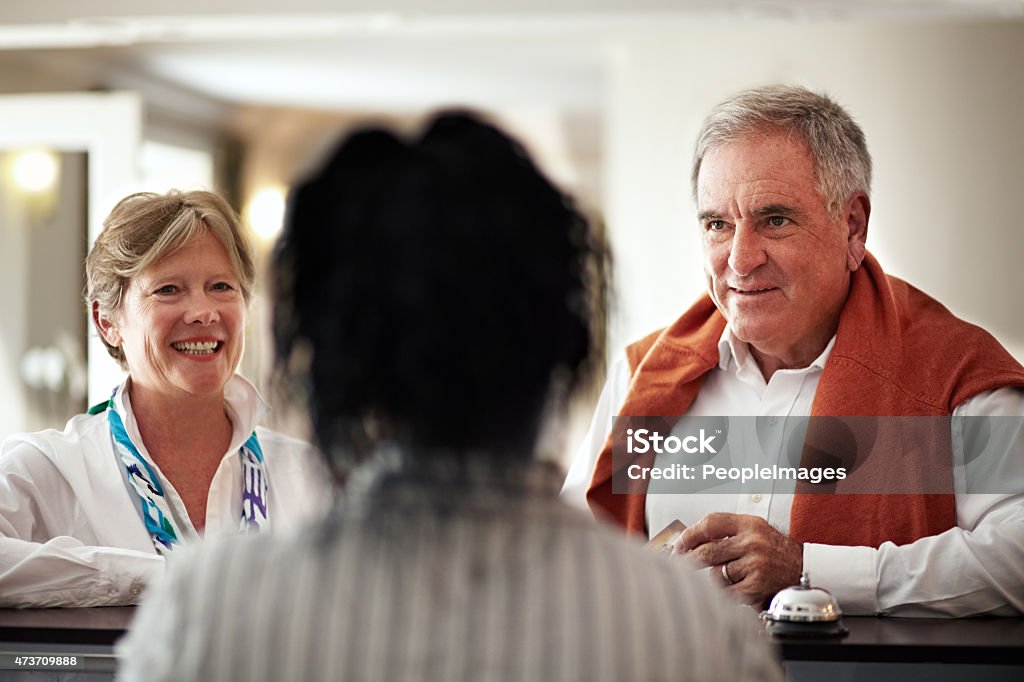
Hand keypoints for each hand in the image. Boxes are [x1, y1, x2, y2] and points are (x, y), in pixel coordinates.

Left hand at [673, 512, 802, 607]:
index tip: (679, 544)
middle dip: (688, 560)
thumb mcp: (755, 530)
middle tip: (680, 565)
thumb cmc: (776, 552)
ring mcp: (755, 565)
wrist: (806, 570)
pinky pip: (726, 592)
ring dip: (714, 578)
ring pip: (715, 574)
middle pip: (707, 551)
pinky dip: (724, 593)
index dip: (690, 534)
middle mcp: (752, 542)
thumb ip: (726, 531)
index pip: (711, 523)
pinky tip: (732, 589)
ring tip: (727, 577)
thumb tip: (690, 540)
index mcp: (749, 524)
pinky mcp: (757, 586)